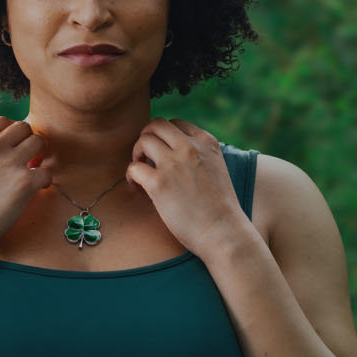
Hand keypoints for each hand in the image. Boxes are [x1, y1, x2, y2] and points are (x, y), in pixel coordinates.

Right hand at [0, 116, 50, 247]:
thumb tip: (11, 141)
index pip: (4, 121)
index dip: (12, 135)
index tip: (12, 149)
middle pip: (25, 128)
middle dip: (27, 142)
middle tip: (25, 160)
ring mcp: (11, 162)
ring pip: (39, 142)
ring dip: (39, 156)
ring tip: (30, 171)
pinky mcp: (26, 181)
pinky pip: (47, 172)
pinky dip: (44, 181)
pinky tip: (34, 189)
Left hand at [127, 117, 248, 254]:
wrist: (224, 232)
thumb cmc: (220, 208)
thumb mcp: (217, 169)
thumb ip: (200, 155)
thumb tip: (173, 152)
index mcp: (207, 142)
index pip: (176, 124)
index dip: (165, 137)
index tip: (164, 154)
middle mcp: (190, 147)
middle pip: (156, 125)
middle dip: (147, 138)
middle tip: (147, 159)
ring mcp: (173, 163)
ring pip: (143, 140)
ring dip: (137, 154)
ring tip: (142, 173)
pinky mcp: (158, 183)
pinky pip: (133, 168)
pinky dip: (132, 177)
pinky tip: (140, 189)